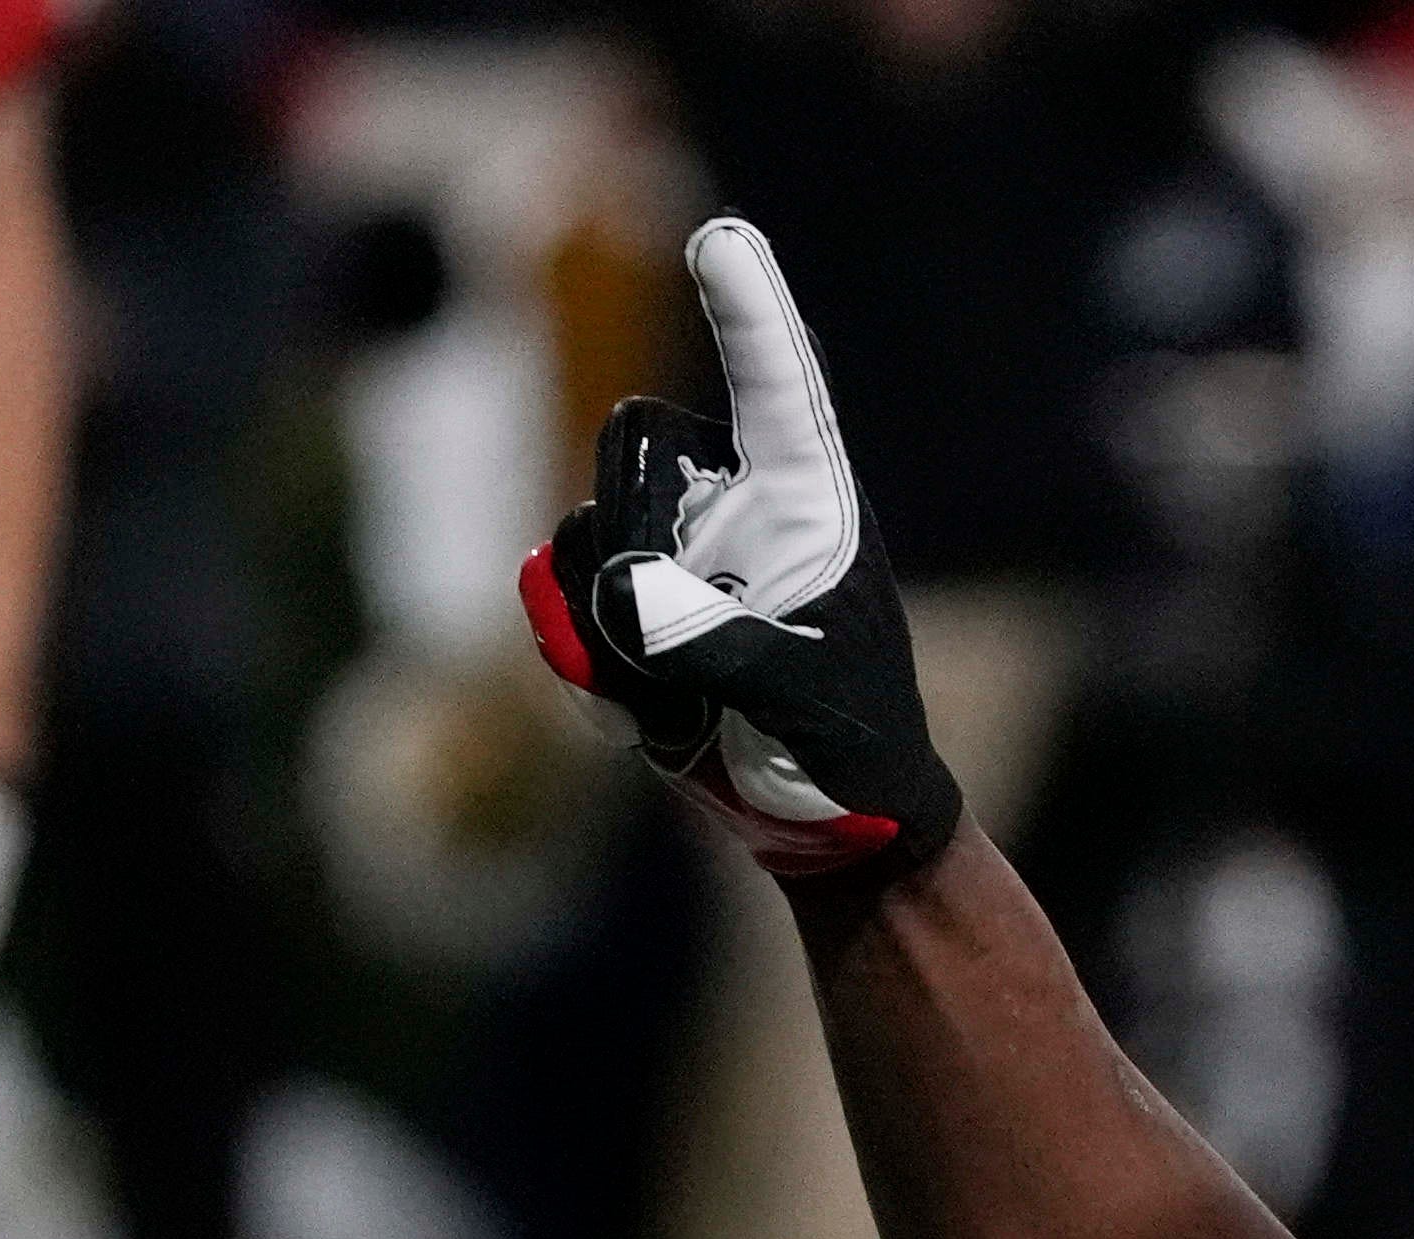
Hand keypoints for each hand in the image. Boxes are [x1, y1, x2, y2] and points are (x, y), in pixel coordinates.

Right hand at [520, 219, 958, 884]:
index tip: (722, 238)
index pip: (776, 383)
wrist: (826, 825)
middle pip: (630, 449)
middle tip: (689, 654)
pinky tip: (658, 722)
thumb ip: (716, 642)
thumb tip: (625, 590)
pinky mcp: (628, 604)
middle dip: (629, 538)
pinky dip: (591, 675)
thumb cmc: (852, 753)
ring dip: (610, 635)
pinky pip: (561, 609)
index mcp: (805, 499)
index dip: (749, 306)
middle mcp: (732, 502)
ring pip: (580, 539)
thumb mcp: (804, 703)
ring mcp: (674, 550)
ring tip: (692, 705)